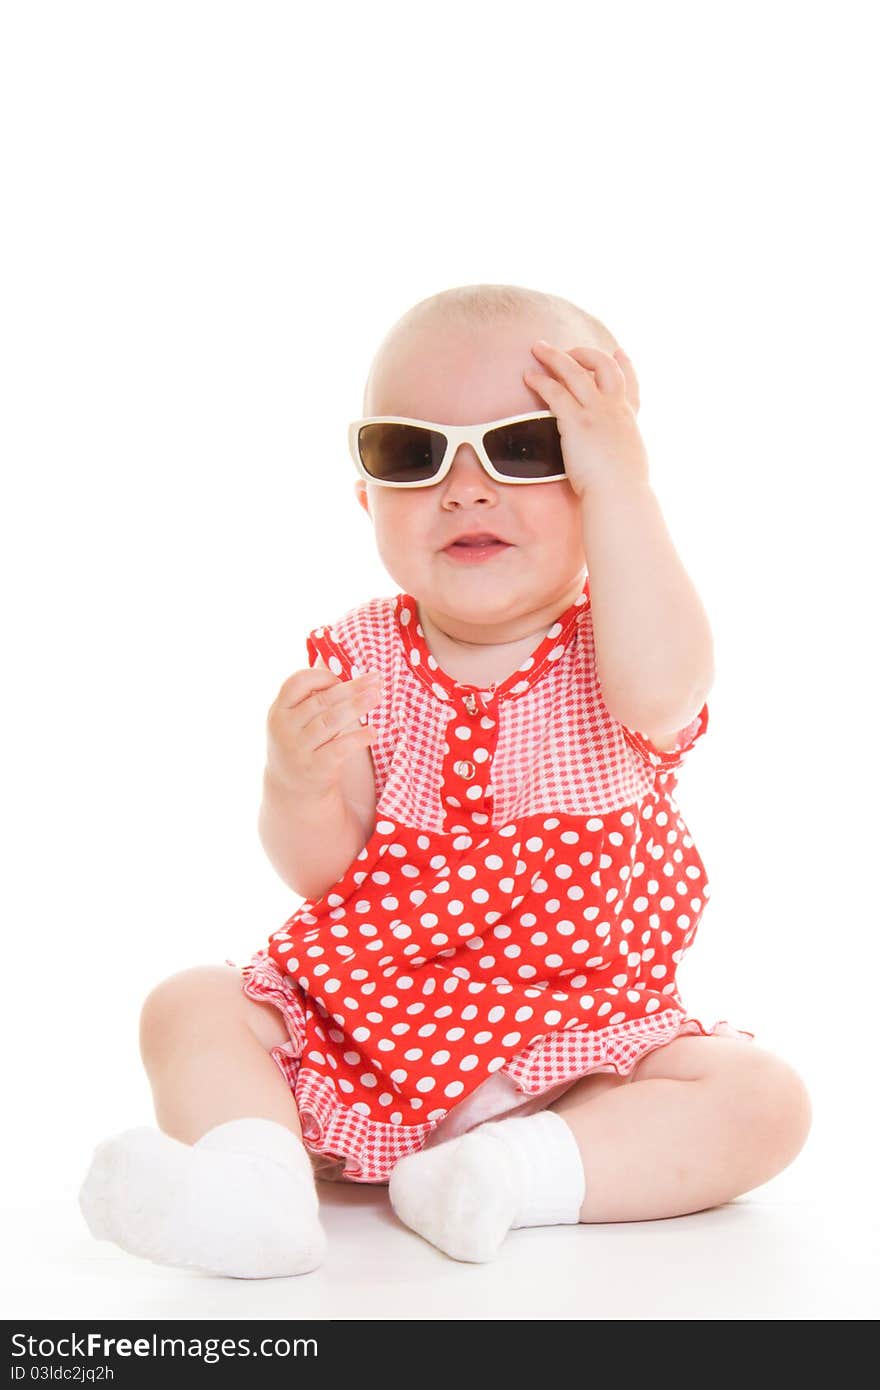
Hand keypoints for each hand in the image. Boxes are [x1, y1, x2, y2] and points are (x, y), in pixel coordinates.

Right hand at [265, 667, 381, 800]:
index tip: (342, 678)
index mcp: (279, 710)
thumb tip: (333, 663)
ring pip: (331, 721)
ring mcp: (298, 749)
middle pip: (321, 701)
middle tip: (376, 679)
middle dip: (352, 688)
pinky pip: (340, 748)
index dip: (322, 676)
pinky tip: (373, 731)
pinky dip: (358, 738)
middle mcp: (284, 728)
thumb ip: (310, 696)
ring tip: (377, 697)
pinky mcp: (315, 769)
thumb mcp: (295, 719)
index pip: (297, 682)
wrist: (291, 790)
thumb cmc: (301, 743)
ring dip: (357, 706)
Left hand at [523, 340, 649, 496]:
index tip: (618, 352)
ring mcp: (596, 412)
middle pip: (603, 366)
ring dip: (555, 356)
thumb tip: (617, 466)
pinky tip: (528, 376)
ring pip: (575, 371)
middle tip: (569, 350)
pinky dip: (540, 381)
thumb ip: (620, 456)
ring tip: (538, 347)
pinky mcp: (576, 421)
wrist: (619, 495)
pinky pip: (555, 392)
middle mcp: (614, 409)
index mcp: (628, 420)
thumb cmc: (623, 491)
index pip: (630, 384)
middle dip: (585, 352)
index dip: (625, 365)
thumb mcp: (630, 465)